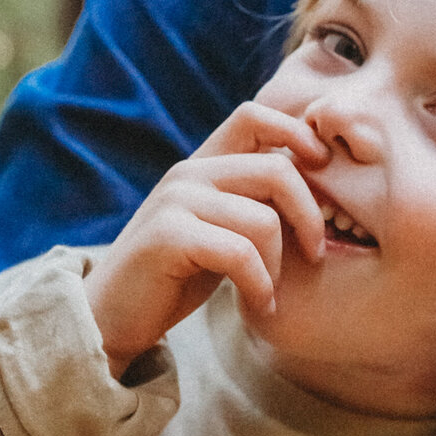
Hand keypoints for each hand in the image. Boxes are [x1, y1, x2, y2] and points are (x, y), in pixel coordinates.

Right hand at [83, 101, 328, 374]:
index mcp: (201, 165)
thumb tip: (314, 186)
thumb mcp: (219, 232)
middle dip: (308, 216)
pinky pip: (240, 254)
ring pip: (263, 221)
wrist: (111, 318)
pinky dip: (259, 285)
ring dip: (278, 267)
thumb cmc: (174, 279)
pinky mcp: (168, 236)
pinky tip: (257, 304)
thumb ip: (252, 204)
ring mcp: (175, 202)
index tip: (323, 170)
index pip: (254, 117)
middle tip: (316, 255)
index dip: (297, 134)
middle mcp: (187, 174)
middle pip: (276, 170)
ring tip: (268, 294)